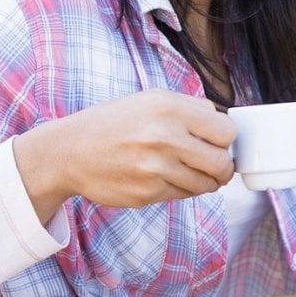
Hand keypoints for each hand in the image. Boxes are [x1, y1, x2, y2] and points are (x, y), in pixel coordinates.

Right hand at [13, 90, 235, 220]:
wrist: (69, 152)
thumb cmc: (114, 123)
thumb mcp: (150, 101)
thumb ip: (190, 109)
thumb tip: (225, 127)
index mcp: (169, 108)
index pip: (226, 131)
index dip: (226, 139)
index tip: (219, 142)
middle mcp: (164, 137)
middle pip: (222, 163)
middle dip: (223, 167)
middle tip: (216, 165)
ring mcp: (155, 168)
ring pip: (205, 184)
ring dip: (205, 181)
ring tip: (190, 171)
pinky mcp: (147, 193)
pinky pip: (182, 195)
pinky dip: (182, 189)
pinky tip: (167, 177)